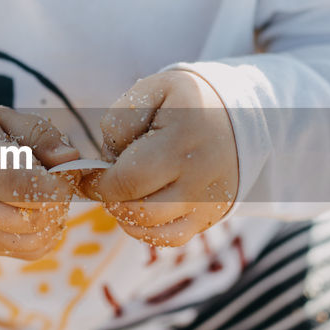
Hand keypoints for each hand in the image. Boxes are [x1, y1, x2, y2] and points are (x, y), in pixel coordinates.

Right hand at [0, 106, 81, 259]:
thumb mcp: (5, 119)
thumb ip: (40, 135)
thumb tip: (70, 158)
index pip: (19, 184)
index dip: (54, 185)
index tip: (67, 173)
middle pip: (28, 219)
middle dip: (57, 204)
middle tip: (57, 184)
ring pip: (31, 242)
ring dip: (53, 222)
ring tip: (47, 198)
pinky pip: (27, 252)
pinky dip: (43, 236)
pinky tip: (37, 213)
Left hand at [79, 70, 237, 246]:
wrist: (239, 116)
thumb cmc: (186, 103)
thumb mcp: (153, 89)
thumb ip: (121, 120)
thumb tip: (108, 161)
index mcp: (182, 139)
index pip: (129, 179)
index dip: (99, 183)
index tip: (89, 175)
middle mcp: (199, 175)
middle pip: (139, 209)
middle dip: (111, 199)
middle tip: (109, 182)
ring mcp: (208, 200)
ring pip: (153, 230)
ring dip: (126, 217)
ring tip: (125, 194)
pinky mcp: (211, 215)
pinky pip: (172, 239)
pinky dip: (148, 232)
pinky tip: (140, 211)